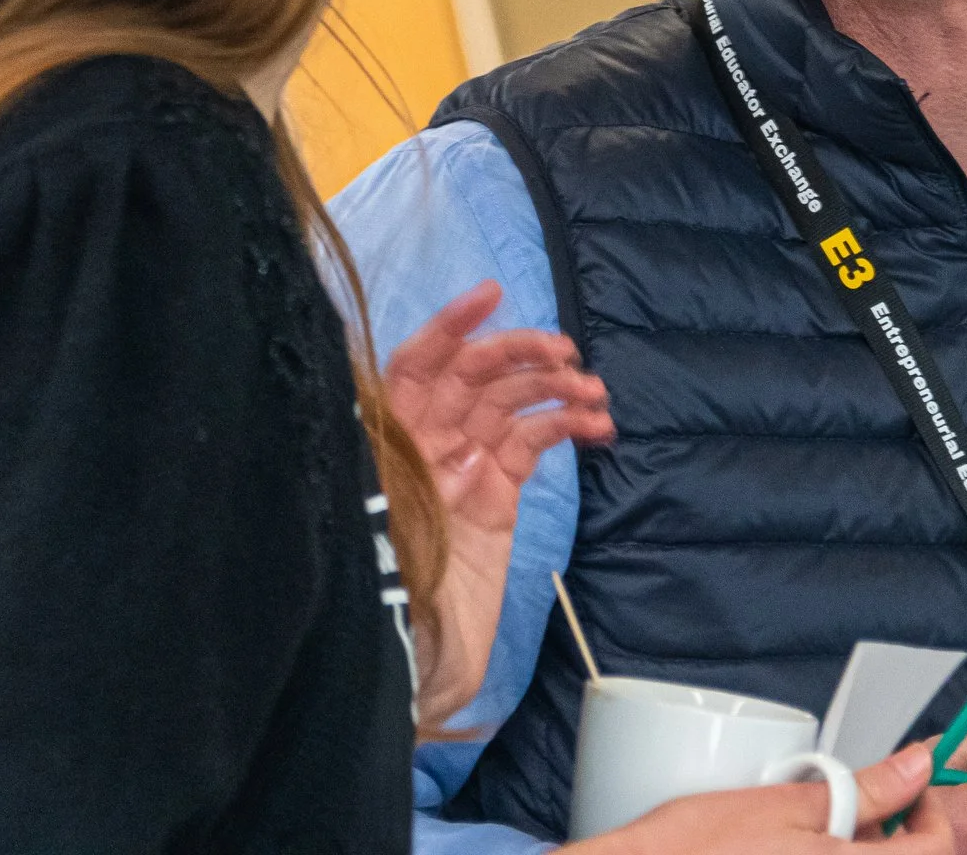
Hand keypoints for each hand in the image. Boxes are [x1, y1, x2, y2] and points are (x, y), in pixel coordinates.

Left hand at [382, 282, 612, 720]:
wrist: (416, 670)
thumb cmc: (383, 600)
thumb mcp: (370, 529)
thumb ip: (391, 470)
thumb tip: (397, 411)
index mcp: (386, 444)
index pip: (413, 367)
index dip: (449, 327)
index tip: (491, 296)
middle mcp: (423, 446)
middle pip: (471, 376)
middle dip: (517, 353)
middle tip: (563, 352)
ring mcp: (462, 469)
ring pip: (509, 405)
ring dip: (553, 387)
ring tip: (593, 390)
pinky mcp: (496, 498)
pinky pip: (532, 445)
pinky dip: (565, 427)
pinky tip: (597, 424)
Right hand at [574, 741, 952, 853]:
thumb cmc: (697, 847)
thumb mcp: (785, 804)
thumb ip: (864, 790)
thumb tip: (917, 766)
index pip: (936, 851)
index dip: (930, 812)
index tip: (909, 789)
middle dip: (895, 838)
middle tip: (865, 807)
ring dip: (862, 852)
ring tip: (823, 833)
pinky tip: (799, 854)